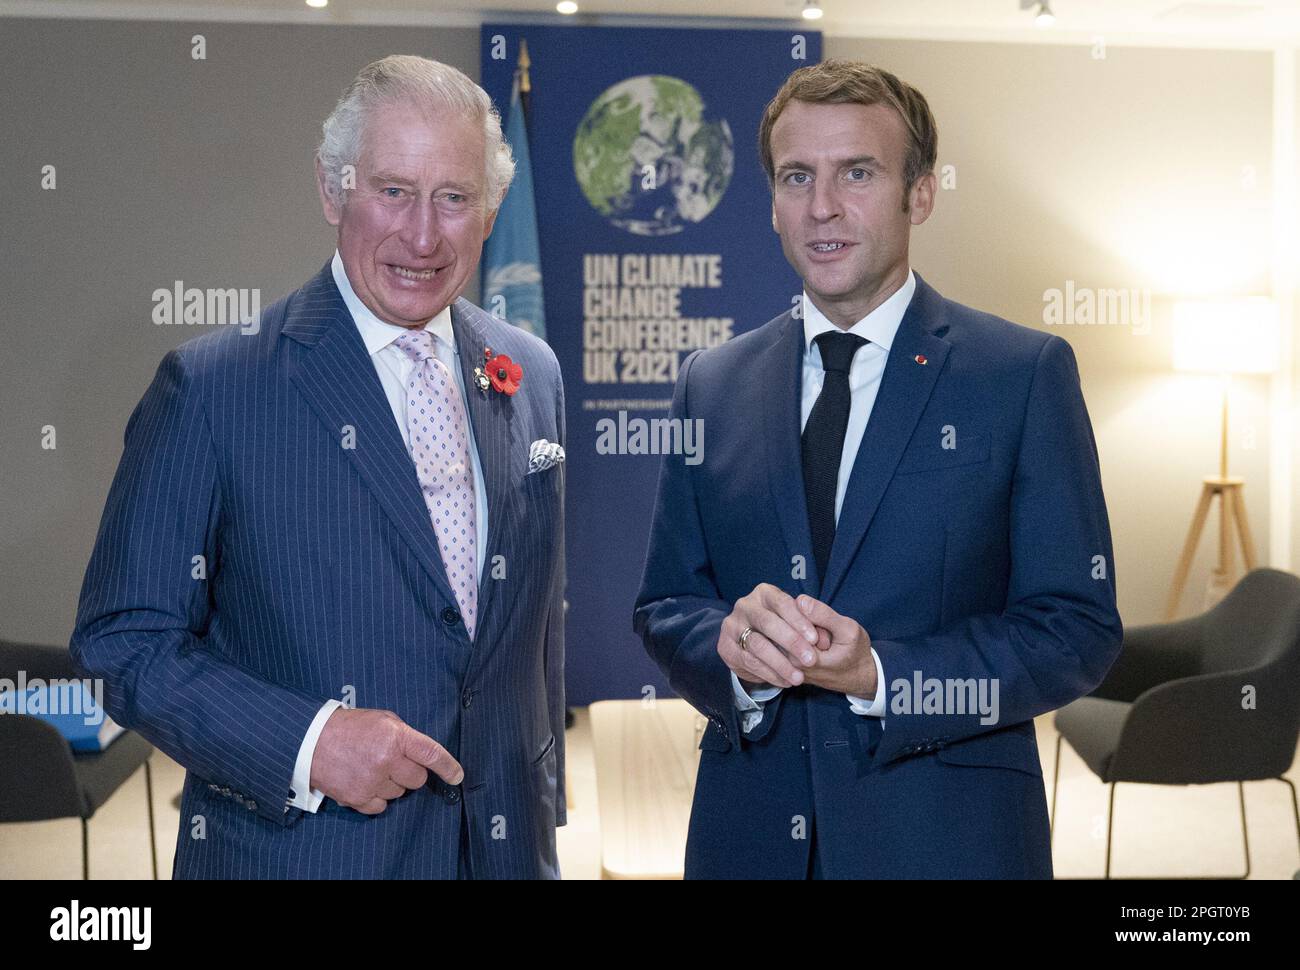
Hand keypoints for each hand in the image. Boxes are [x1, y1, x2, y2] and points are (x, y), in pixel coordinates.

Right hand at [309, 707, 463, 814]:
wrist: (312, 741)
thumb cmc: (350, 727)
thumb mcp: (382, 720)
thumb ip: (405, 735)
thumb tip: (423, 754)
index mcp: (396, 737)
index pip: (432, 754)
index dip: (449, 767)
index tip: (457, 776)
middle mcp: (387, 760)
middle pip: (417, 780)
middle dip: (409, 773)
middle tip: (392, 762)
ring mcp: (372, 781)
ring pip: (399, 793)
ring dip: (391, 784)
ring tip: (371, 768)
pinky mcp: (358, 798)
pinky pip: (381, 807)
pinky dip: (376, 797)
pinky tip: (364, 782)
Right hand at [717, 583, 820, 690]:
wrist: (758, 645)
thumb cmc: (787, 629)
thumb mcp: (803, 621)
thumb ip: (814, 624)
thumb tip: (821, 633)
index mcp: (764, 592)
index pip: (782, 603)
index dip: (799, 620)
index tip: (815, 639)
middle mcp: (745, 605)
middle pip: (767, 622)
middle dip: (791, 642)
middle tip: (810, 661)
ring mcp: (732, 626)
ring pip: (757, 645)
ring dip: (780, 664)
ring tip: (799, 678)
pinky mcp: (725, 646)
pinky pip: (748, 662)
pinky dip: (768, 673)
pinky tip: (784, 681)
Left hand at [796, 595, 876, 697]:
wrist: (860, 678)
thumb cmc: (856, 654)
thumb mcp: (848, 630)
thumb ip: (824, 615)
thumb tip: (800, 600)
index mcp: (800, 659)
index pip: (792, 618)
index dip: (813, 616)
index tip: (828, 630)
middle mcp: (789, 664)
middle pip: (788, 625)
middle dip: (808, 623)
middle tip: (827, 639)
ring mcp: (788, 665)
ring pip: (789, 631)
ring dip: (807, 630)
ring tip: (825, 644)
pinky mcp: (790, 664)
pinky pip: (790, 638)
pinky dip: (805, 636)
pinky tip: (818, 645)